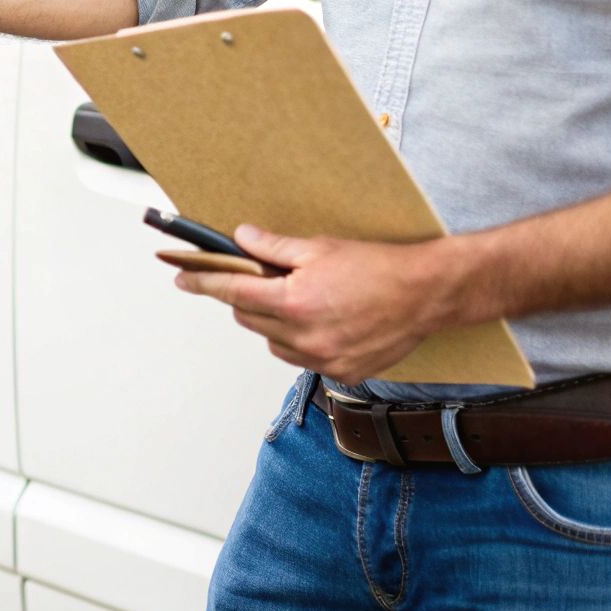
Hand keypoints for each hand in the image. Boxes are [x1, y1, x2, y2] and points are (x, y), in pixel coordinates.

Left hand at [171, 225, 461, 383]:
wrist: (428, 294)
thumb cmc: (380, 268)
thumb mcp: (320, 247)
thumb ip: (274, 248)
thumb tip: (240, 239)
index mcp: (295, 303)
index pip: (233, 292)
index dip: (203, 283)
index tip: (182, 278)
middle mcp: (305, 337)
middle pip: (249, 318)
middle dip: (245, 298)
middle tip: (258, 280)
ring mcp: (323, 359)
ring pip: (272, 342)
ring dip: (272, 322)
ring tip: (296, 301)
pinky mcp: (341, 372)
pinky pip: (301, 358)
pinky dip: (298, 341)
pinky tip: (319, 322)